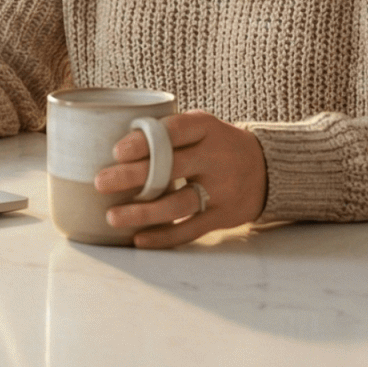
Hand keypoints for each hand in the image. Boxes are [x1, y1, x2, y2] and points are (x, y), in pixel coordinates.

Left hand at [93, 110, 266, 247]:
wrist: (267, 169)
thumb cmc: (216, 144)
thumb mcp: (200, 126)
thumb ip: (167, 131)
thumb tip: (110, 141)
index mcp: (206, 128)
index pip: (174, 131)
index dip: (145, 141)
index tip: (117, 151)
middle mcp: (216, 157)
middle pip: (171, 167)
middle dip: (133, 176)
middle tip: (100, 182)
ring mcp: (222, 190)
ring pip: (178, 203)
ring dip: (143, 212)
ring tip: (112, 216)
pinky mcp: (223, 216)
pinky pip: (190, 230)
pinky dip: (164, 236)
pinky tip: (139, 239)